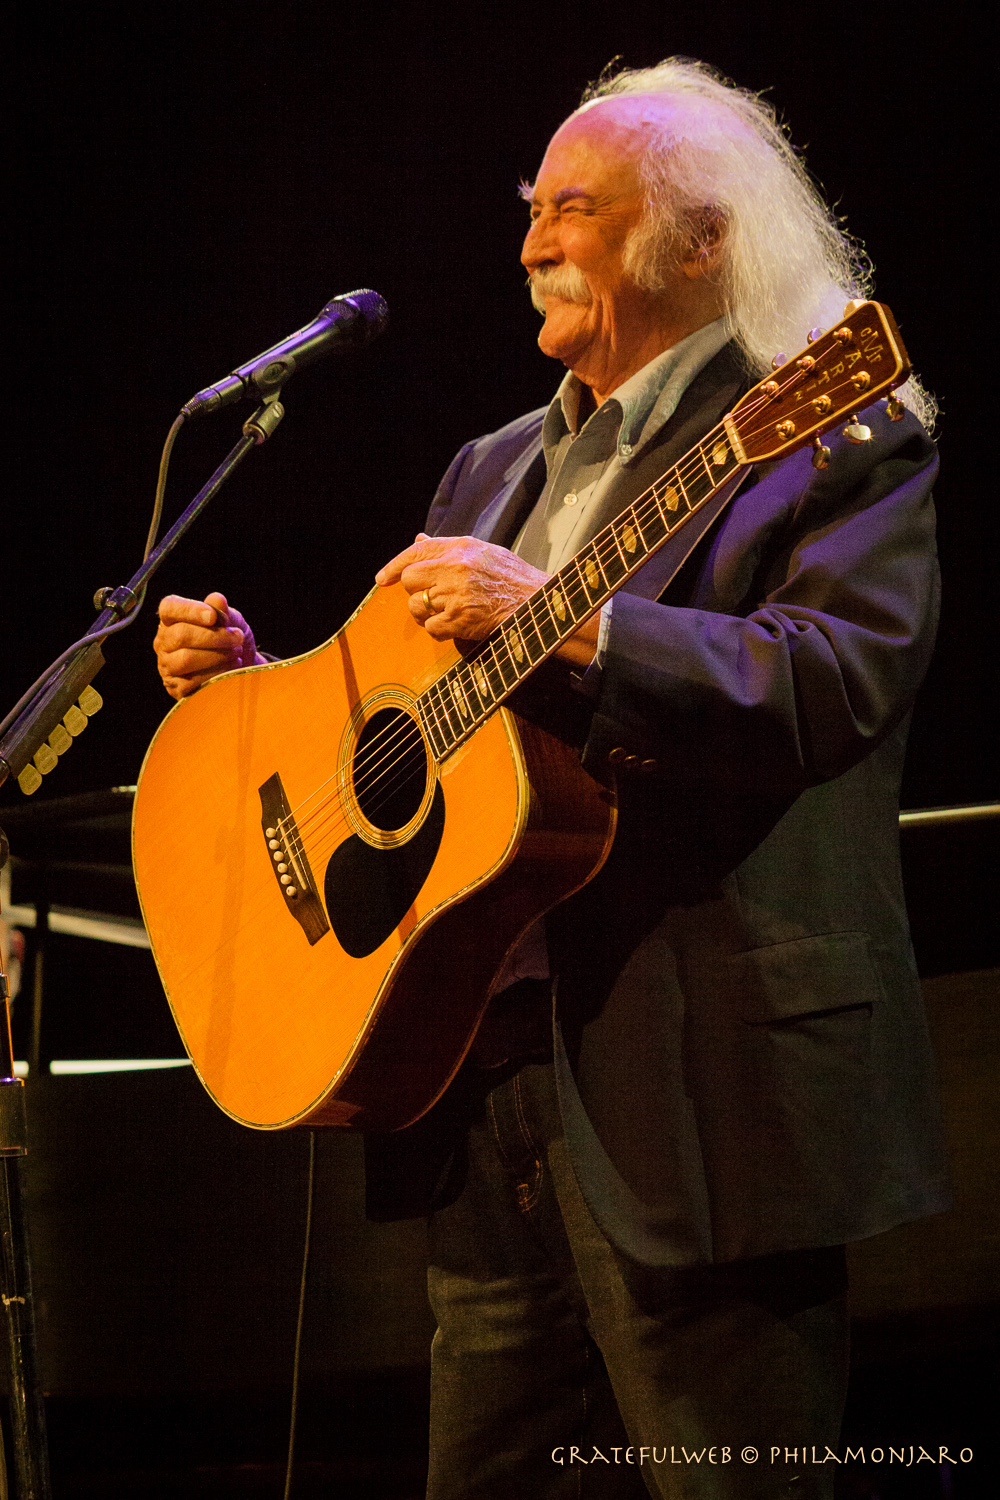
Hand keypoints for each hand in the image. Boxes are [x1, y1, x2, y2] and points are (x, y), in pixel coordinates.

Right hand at [154, 591, 261, 699]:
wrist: (240, 668)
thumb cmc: (229, 640)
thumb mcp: (231, 621)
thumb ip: (222, 611)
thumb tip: (216, 599)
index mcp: (172, 619)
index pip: (169, 608)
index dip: (190, 611)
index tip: (213, 616)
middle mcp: (164, 641)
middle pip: (181, 635)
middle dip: (213, 637)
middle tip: (237, 638)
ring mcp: (167, 665)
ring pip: (186, 659)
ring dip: (216, 656)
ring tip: (236, 654)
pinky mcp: (176, 687)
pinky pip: (191, 682)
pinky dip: (215, 674)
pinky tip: (230, 669)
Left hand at [375, 534, 549, 640]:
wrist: (539, 604)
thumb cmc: (514, 579)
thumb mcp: (483, 552)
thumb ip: (448, 548)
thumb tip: (419, 540)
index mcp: (461, 547)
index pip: (416, 552)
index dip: (395, 566)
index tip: (383, 579)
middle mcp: (455, 567)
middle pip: (411, 579)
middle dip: (417, 591)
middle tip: (433, 598)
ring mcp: (456, 594)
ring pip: (417, 606)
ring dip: (427, 614)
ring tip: (448, 612)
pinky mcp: (460, 619)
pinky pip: (431, 628)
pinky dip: (440, 630)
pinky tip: (456, 625)